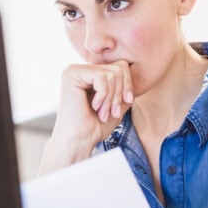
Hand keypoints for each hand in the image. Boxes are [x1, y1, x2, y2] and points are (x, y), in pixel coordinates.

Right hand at [38, 60, 133, 174]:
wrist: (79, 141)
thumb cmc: (96, 126)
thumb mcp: (117, 103)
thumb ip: (124, 87)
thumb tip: (135, 71)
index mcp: (91, 74)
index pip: (121, 66)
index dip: (128, 85)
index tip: (127, 103)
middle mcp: (81, 68)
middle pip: (118, 68)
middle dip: (120, 93)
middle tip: (113, 112)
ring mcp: (74, 70)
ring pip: (111, 73)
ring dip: (112, 98)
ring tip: (104, 113)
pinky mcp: (71, 74)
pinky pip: (102, 77)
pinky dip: (104, 96)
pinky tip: (94, 107)